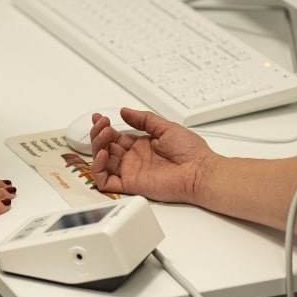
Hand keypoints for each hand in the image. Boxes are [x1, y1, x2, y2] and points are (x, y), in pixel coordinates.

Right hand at [89, 107, 212, 204]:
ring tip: (105, 135)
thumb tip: (126, 111)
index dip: (104, 127)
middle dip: (99, 134)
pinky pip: (105, 181)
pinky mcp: (130, 185)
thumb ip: (144, 119)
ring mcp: (131, 171)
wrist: (200, 171)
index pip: (115, 137)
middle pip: (105, 147)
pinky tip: (103, 155)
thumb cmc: (191, 152)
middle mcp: (134, 159)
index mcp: (141, 145)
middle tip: (104, 124)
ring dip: (97, 147)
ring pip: (102, 162)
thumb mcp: (165, 127)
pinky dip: (98, 169)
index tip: (100, 117)